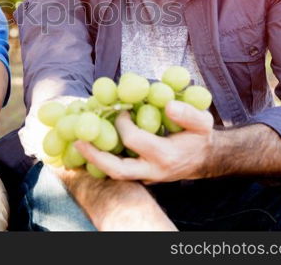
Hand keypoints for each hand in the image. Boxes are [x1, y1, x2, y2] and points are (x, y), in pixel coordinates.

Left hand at [75, 100, 213, 183]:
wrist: (204, 158)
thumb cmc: (200, 137)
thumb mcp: (203, 122)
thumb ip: (188, 114)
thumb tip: (167, 104)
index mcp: (165, 156)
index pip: (135, 140)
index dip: (123, 123)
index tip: (119, 109)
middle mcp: (152, 170)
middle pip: (117, 169)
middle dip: (95, 156)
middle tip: (77, 140)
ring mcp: (145, 176)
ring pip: (114, 174)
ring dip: (94, 159)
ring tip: (77, 143)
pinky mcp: (140, 176)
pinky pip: (118, 171)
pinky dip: (102, 159)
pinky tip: (88, 145)